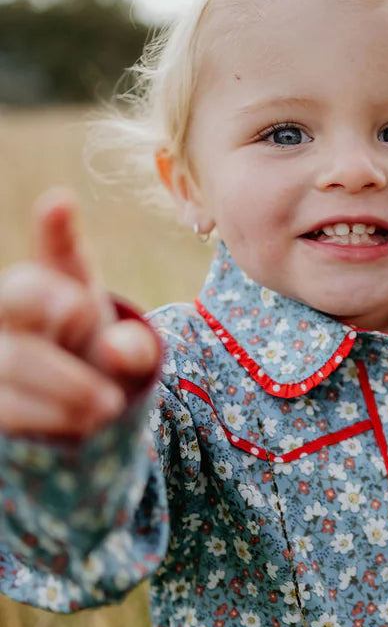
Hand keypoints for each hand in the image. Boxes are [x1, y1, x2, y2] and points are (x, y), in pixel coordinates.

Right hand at [0, 190, 159, 437]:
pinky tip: (85, 422)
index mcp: (62, 284)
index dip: (56, 227)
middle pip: (15, 292)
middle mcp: (19, 309)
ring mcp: (0, 350)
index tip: (60, 204)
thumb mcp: (130, 353)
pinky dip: (51, 415)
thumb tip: (113, 350)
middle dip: (44, 302)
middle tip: (80, 313)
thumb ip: (134, 348)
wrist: (82, 409)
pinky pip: (7, 407)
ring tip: (109, 404)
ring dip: (67, 385)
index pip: (57, 250)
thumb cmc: (104, 363)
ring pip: (12, 358)